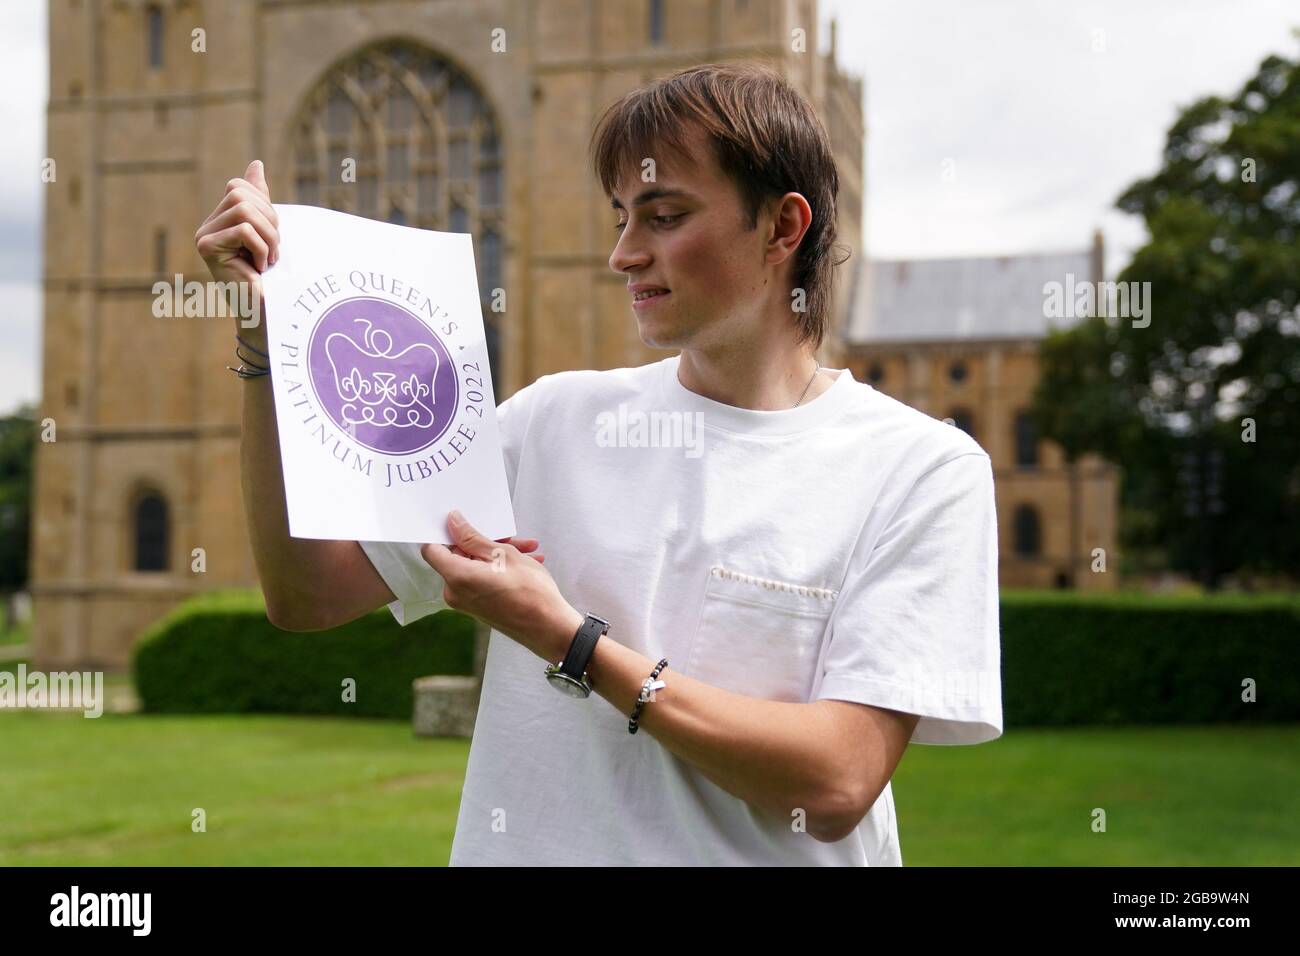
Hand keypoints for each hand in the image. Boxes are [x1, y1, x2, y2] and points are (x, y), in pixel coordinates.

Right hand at [194, 159, 279, 333]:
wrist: (264, 310)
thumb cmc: (269, 275)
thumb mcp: (268, 231)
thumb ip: (260, 199)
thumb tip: (256, 164)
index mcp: (220, 219)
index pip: (240, 187)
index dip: (264, 206)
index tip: (271, 235)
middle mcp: (206, 225)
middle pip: (242, 195)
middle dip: (269, 221)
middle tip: (272, 250)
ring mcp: (203, 236)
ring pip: (245, 211)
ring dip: (267, 236)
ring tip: (267, 259)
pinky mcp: (206, 247)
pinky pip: (244, 230)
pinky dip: (261, 248)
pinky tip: (258, 268)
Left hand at [422, 511, 582, 662]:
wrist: (549, 627)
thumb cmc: (530, 592)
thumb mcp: (502, 554)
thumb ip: (472, 537)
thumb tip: (453, 522)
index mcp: (457, 577)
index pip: (432, 549)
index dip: (446, 534)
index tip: (464, 524)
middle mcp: (456, 593)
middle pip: (460, 556)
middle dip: (485, 543)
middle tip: (510, 538)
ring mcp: (467, 602)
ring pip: (476, 567)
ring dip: (498, 555)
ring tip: (527, 551)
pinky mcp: (479, 607)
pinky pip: (483, 580)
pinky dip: (500, 570)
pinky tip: (526, 563)